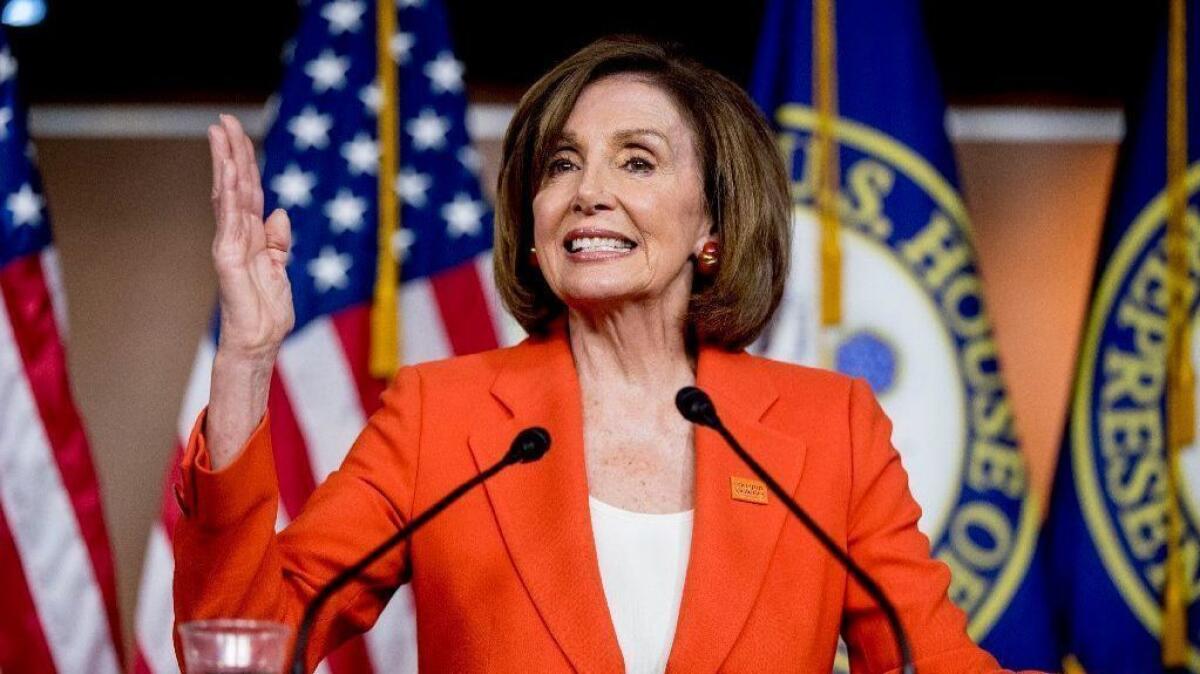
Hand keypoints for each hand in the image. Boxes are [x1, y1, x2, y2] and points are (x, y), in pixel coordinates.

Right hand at [208, 114, 293, 363]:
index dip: (245, 162)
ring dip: (225, 163)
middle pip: (234, 185)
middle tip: (224, 120)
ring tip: (220, 134)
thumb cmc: (267, 311)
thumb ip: (279, 241)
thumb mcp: (281, 268)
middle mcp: (237, 234)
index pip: (248, 191)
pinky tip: (227, 173)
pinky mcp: (227, 258)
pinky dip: (228, 195)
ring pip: (228, 195)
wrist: (258, 342)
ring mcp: (229, 244)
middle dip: (231, 152)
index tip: (238, 133)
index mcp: (252, 235)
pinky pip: (229, 220)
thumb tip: (280, 213)